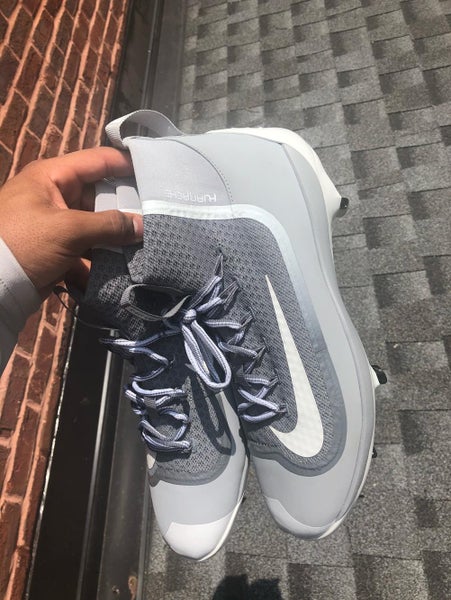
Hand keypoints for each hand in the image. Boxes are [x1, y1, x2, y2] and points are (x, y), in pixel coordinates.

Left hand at [0, 147, 142, 297]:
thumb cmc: (24, 243)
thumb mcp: (68, 230)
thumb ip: (109, 225)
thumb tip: (143, 226)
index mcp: (53, 177)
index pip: (97, 161)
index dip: (126, 163)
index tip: (156, 170)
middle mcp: (56, 195)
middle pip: (101, 195)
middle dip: (127, 207)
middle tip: (158, 213)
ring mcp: (58, 224)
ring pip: (98, 225)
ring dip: (118, 237)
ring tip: (148, 241)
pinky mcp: (59, 250)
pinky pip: (89, 248)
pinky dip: (104, 257)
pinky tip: (126, 265)